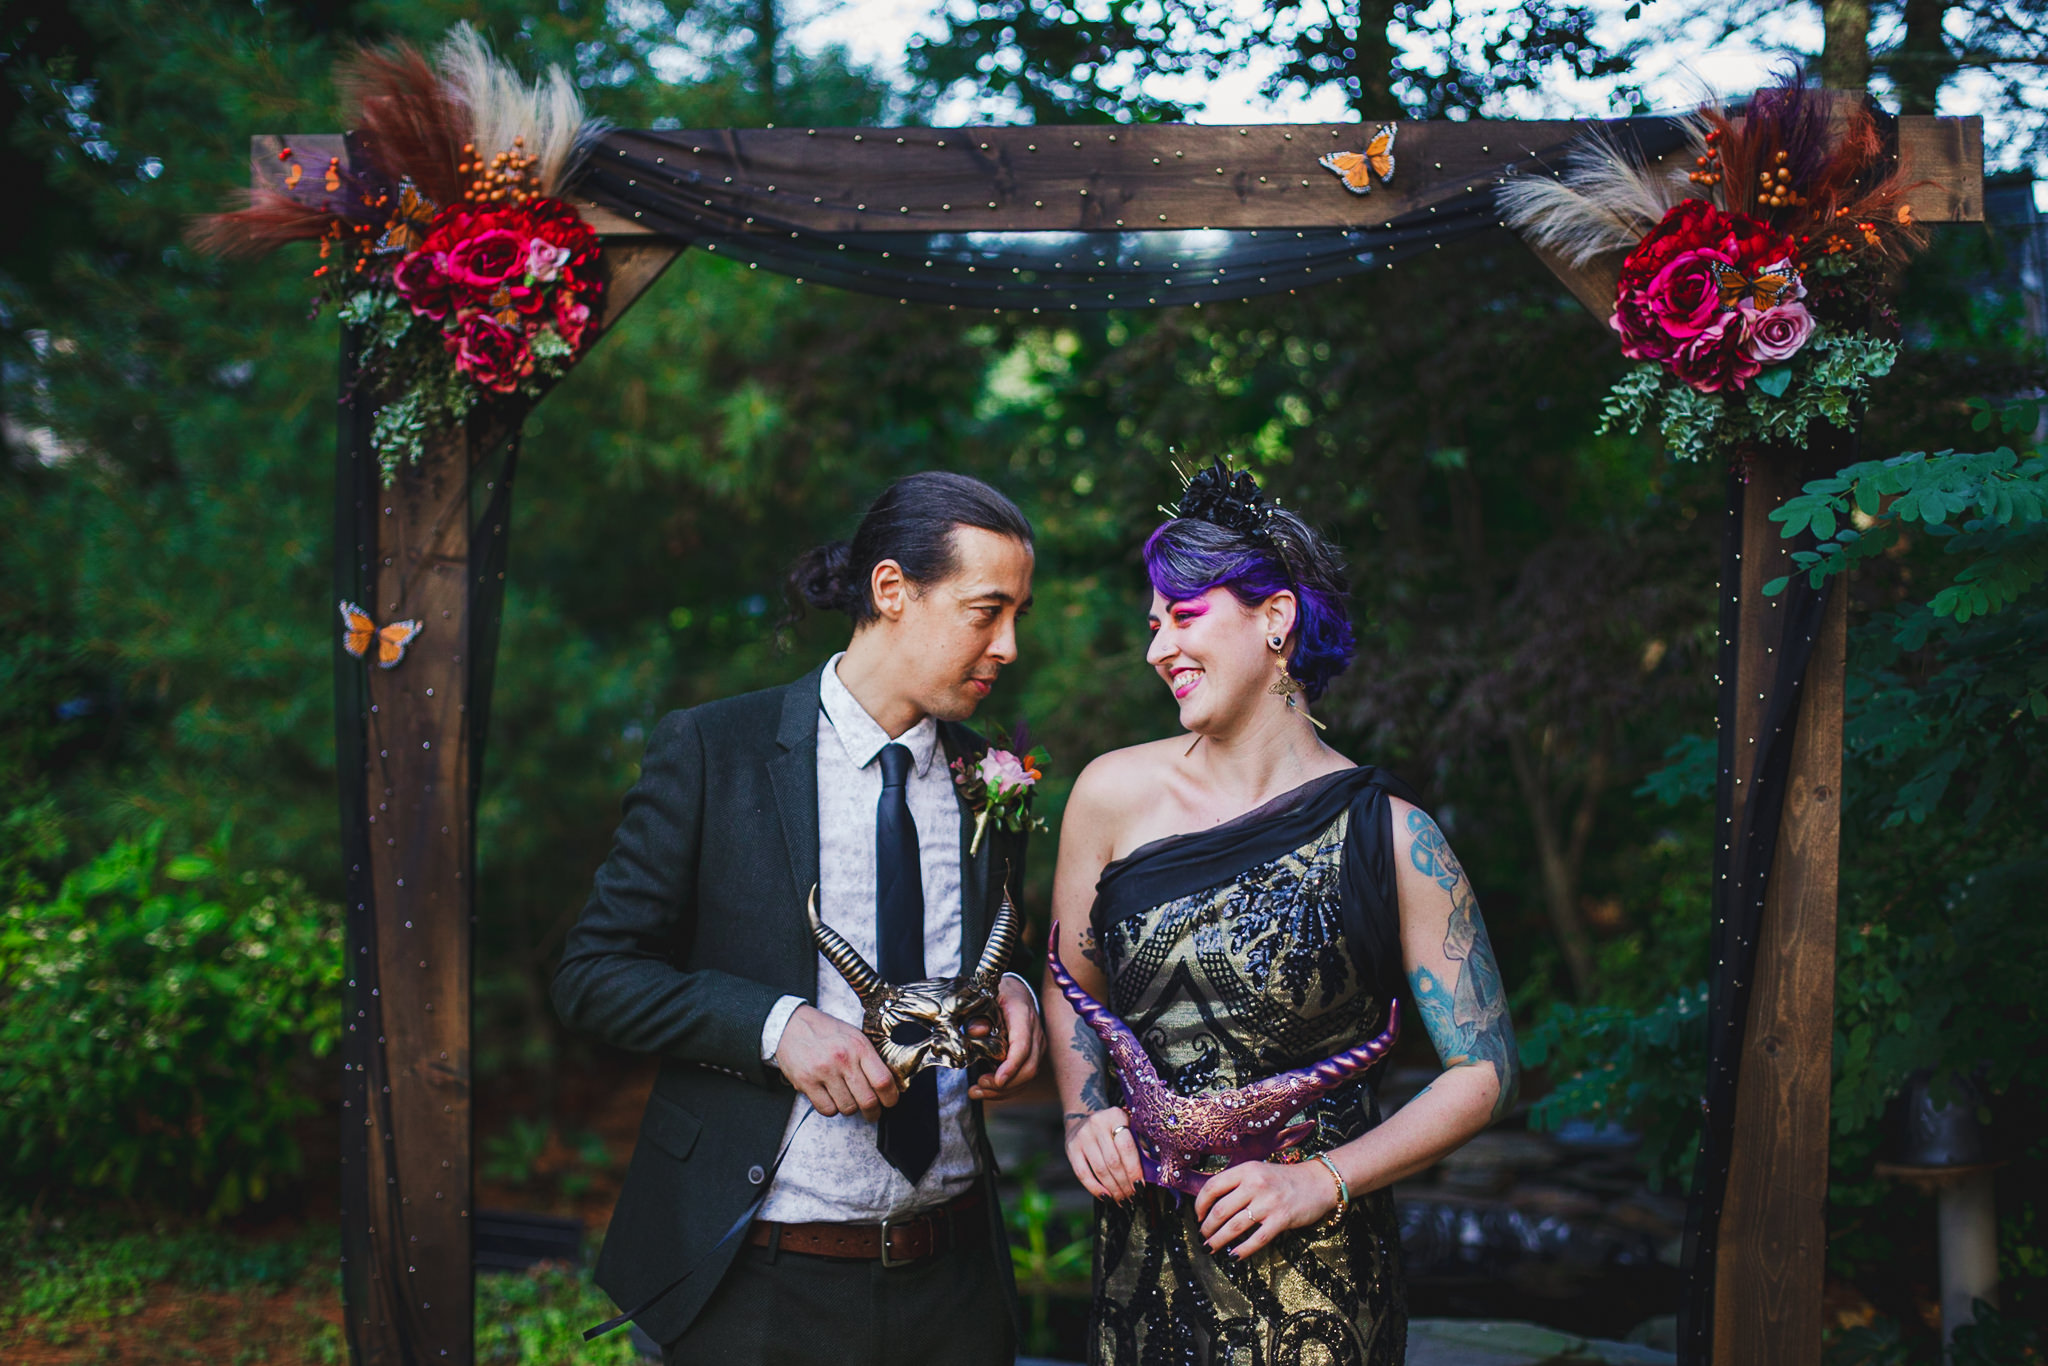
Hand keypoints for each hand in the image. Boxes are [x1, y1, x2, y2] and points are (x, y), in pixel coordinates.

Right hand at [773, 1004, 900, 1119]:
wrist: (792, 1025)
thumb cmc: (826, 1032)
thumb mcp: (854, 1036)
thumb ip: (870, 1058)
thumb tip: (889, 1085)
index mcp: (859, 1046)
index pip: (883, 1081)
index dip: (891, 1098)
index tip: (890, 1102)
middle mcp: (843, 1059)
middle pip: (867, 1100)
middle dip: (873, 1112)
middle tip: (872, 1113)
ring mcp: (823, 1071)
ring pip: (848, 1108)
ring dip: (850, 1108)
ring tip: (846, 1098)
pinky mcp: (806, 1082)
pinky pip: (827, 1109)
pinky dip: (831, 1108)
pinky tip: (830, 1097)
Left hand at [968, 975, 1044, 1101]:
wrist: (1018, 992)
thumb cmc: (1000, 995)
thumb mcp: (986, 997)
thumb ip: (979, 1015)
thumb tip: (977, 1031)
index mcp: (1022, 1016)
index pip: (1022, 1046)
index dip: (1011, 1066)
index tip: (996, 1080)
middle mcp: (1035, 1033)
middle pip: (1028, 1066)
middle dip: (1005, 1084)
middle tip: (979, 1085)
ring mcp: (1038, 1046)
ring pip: (1028, 1075)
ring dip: (1004, 1090)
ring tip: (977, 1091)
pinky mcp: (1034, 1055)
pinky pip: (1025, 1076)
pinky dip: (1008, 1088)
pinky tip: (988, 1090)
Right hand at [1064, 1107, 1145, 1201]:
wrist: (1083, 1118)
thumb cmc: (1113, 1128)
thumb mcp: (1127, 1127)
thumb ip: (1139, 1145)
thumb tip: (1151, 1171)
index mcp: (1116, 1116)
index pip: (1127, 1147)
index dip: (1134, 1170)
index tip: (1141, 1186)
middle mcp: (1097, 1123)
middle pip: (1113, 1161)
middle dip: (1125, 1184)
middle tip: (1133, 1196)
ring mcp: (1082, 1136)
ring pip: (1100, 1170)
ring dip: (1113, 1189)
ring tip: (1122, 1199)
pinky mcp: (1071, 1148)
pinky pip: (1083, 1174)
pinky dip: (1095, 1189)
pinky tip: (1106, 1197)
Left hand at [1193, 1158, 1339, 1259]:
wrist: (1318, 1182)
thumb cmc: (1283, 1179)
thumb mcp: (1257, 1172)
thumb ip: (1236, 1184)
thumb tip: (1209, 1205)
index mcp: (1246, 1170)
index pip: (1213, 1187)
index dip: (1200, 1205)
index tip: (1197, 1216)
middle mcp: (1255, 1184)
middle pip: (1220, 1210)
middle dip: (1207, 1228)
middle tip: (1202, 1237)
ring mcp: (1269, 1202)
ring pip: (1234, 1226)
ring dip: (1218, 1241)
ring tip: (1210, 1248)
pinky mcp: (1282, 1219)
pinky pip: (1257, 1239)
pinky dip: (1242, 1250)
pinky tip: (1234, 1256)